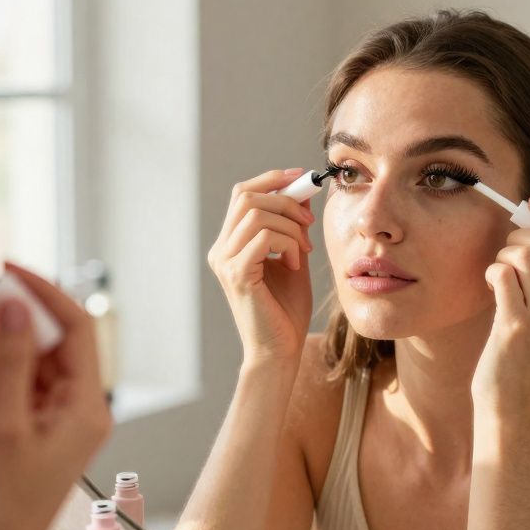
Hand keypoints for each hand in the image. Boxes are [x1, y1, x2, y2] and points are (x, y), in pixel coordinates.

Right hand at [0, 262, 112, 529]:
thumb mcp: (2, 423)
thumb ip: (13, 360)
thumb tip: (20, 306)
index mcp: (87, 408)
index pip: (77, 327)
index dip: (44, 291)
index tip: (8, 269)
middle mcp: (81, 411)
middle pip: (57, 339)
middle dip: (20, 321)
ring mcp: (59, 421)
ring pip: (38, 359)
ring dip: (6, 349)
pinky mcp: (36, 430)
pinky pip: (25, 382)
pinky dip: (0, 373)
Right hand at [208, 168, 316, 363]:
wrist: (280, 351)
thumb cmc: (286, 311)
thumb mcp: (293, 258)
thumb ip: (293, 228)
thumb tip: (302, 193)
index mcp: (230, 244)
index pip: (243, 194)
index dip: (272, 179)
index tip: (302, 178)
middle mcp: (221, 250)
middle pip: (247, 196)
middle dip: (285, 200)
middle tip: (308, 222)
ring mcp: (225, 262)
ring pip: (256, 214)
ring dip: (290, 225)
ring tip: (303, 249)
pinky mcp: (237, 275)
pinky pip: (263, 237)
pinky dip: (287, 243)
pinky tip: (295, 263)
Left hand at [471, 196, 529, 412]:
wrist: (514, 408)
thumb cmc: (528, 358)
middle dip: (519, 237)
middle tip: (506, 253)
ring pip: (523, 254)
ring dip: (502, 255)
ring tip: (498, 274)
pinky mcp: (515, 326)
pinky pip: (501, 273)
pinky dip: (491, 271)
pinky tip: (489, 286)